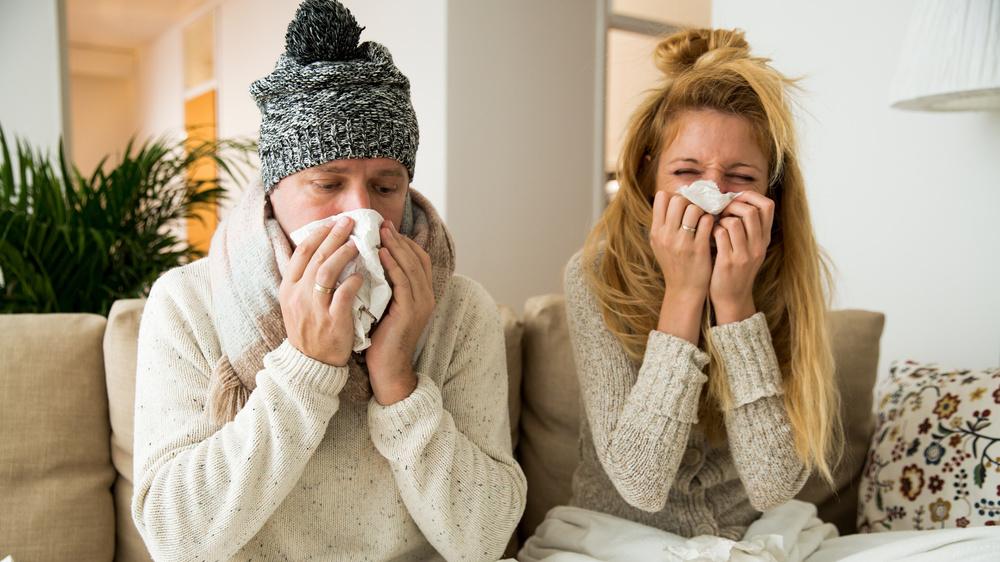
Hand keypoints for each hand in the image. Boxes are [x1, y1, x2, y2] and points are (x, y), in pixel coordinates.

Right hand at [278, 216, 362, 366]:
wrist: (311, 364)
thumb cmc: (309, 329)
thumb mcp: (297, 302)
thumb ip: (305, 278)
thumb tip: (321, 249)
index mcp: (288, 288)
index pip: (302, 252)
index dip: (319, 233)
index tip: (333, 222)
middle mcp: (298, 295)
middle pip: (316, 257)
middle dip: (334, 236)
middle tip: (350, 222)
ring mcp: (314, 309)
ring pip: (326, 272)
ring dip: (343, 254)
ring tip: (357, 244)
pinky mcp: (332, 322)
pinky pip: (342, 296)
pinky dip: (352, 283)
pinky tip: (362, 275)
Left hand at [366, 220, 435, 404]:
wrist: (387, 369)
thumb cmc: (381, 341)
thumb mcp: (384, 307)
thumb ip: (384, 287)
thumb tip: (369, 265)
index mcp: (422, 295)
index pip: (419, 260)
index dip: (404, 242)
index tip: (386, 229)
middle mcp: (427, 297)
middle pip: (417, 258)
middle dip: (399, 239)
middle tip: (382, 223)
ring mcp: (421, 304)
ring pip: (412, 266)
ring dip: (396, 246)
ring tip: (381, 232)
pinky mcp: (411, 311)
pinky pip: (403, 281)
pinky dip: (394, 265)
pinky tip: (381, 253)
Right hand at [649, 191, 713, 342]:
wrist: (683, 291)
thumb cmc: (674, 265)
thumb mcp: (660, 245)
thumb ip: (663, 224)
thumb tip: (670, 199)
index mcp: (656, 232)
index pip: (662, 198)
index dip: (675, 196)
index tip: (684, 204)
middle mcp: (666, 235)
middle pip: (678, 200)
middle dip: (691, 201)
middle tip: (698, 209)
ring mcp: (682, 242)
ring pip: (694, 208)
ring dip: (703, 210)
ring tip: (706, 218)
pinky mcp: (699, 248)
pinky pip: (707, 222)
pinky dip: (712, 221)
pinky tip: (713, 227)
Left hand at [709, 191, 774, 323]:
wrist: (732, 298)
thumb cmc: (735, 268)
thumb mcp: (749, 248)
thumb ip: (746, 227)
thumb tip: (732, 200)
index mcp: (764, 239)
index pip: (768, 206)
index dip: (750, 197)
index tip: (735, 199)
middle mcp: (758, 245)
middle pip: (750, 211)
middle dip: (731, 205)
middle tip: (720, 210)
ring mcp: (744, 254)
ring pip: (733, 221)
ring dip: (719, 219)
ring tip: (714, 224)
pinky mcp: (729, 262)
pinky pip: (720, 234)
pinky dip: (712, 230)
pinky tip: (708, 235)